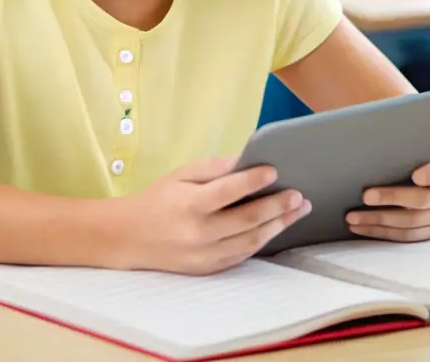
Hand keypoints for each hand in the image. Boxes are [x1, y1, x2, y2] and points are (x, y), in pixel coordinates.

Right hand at [122, 157, 310, 274]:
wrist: (129, 237)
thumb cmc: (157, 199)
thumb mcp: (179, 175)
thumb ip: (212, 168)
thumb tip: (245, 160)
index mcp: (189, 204)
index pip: (227, 191)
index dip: (253, 181)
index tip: (274, 170)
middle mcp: (199, 232)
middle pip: (247, 219)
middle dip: (277, 206)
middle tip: (299, 195)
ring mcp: (206, 254)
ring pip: (251, 240)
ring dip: (278, 225)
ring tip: (297, 211)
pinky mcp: (210, 268)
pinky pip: (242, 254)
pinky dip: (261, 240)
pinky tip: (275, 228)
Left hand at [348, 151, 429, 241]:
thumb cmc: (420, 162)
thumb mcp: (419, 153)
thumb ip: (404, 155)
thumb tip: (369, 154)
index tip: (415, 175)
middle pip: (423, 201)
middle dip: (392, 199)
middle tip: (365, 197)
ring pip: (412, 224)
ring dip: (380, 221)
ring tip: (353, 218)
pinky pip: (408, 237)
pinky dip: (383, 233)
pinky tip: (362, 228)